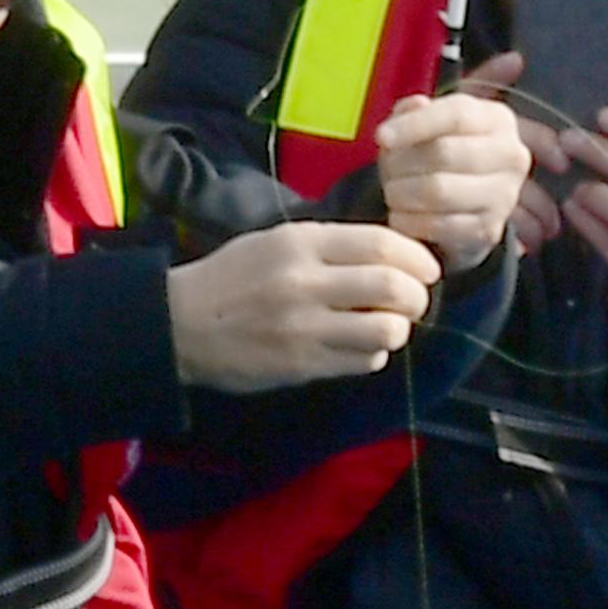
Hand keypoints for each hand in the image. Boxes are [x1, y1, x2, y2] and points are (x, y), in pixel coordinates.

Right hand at [168, 222, 440, 390]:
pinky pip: (362, 361)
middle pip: (392, 287)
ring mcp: (304, 328)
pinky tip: (361, 347)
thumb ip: (329, 245)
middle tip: (414, 300)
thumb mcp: (274, 242)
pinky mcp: (302, 366)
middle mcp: (305, 284)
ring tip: (387, 326)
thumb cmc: (231, 278)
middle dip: (417, 296)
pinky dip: (373, 354)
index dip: (416, 257)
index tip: (427, 268)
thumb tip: (391, 254)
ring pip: (385, 330)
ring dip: (398, 328)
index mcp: (299, 244)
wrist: (180, 325)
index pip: (381, 244)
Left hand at [370, 53, 532, 264]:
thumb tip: (413, 106)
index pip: (456, 115)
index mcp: (498, 120)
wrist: (467, 203)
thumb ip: (415, 111)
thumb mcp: (429, 124)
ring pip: (438, 191)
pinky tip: (400, 214)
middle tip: (385, 171)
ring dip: (401, 192)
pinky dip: (408, 221)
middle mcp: (511, 156)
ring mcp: (504, 196)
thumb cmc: (443, 153)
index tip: (381, 137)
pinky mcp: (489, 229)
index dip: (414, 125)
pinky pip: (437, 225)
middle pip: (444, 154)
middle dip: (403, 162)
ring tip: (392, 191)